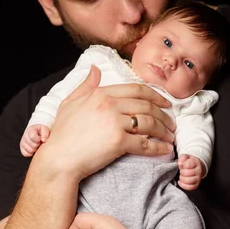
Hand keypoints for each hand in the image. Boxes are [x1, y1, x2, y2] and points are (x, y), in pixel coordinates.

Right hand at [20, 124, 50, 156]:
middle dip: (38, 145)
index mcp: (31, 129)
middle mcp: (25, 135)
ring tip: (37, 145)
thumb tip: (43, 140)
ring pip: (29, 150)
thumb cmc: (42, 132)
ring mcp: (22, 142)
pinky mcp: (21, 148)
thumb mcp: (45, 129)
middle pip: (32, 145)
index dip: (38, 140)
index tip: (40, 139)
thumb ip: (45, 133)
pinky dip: (31, 153)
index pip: (32, 136)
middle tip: (39, 142)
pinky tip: (34, 149)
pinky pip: (26, 154)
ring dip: (35, 149)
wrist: (38, 133)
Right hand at [36, 65, 175, 180]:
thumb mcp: (70, 103)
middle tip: (171, 122)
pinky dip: (158, 147)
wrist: (58, 159)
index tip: (165, 103)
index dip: (155, 95)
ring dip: (164, 130)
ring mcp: (115, 122)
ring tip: (170, 136)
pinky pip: (145, 143)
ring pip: (149, 123)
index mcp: (101, 94)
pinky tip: (164, 150)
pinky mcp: (118, 142)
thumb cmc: (62, 134)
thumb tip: (95, 69)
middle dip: (163, 114)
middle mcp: (109, 105)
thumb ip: (86, 85)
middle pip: (147, 106)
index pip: (136, 89)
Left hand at [178, 154, 203, 190]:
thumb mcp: (185, 157)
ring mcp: (198, 178)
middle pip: (188, 173)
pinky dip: (183, 186)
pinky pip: (191, 187)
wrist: (196, 166)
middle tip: (181, 171)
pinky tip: (180, 182)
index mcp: (196, 162)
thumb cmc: (189, 162)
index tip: (182, 165)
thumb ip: (182, 158)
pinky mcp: (197, 184)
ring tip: (181, 176)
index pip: (188, 165)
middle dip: (182, 173)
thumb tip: (180, 163)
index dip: (183, 165)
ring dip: (182, 179)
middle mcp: (199, 171)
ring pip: (190, 181)